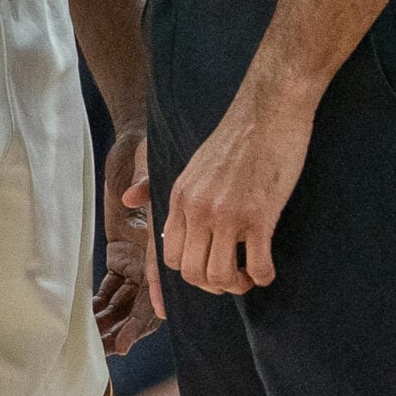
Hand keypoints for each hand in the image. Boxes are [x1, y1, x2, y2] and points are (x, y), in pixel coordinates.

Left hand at [98, 133, 163, 352]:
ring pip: (126, 298)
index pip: (157, 274)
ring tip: (99, 344)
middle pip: (143, 297)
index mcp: (160, 238)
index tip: (148, 324)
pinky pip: (111, 285)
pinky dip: (102, 302)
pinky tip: (90, 321)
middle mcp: (149, 253)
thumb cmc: (146, 153)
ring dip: (114, 319)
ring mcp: (134, 255)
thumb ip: (143, 183)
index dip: (153, 300)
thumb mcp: (148, 166)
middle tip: (117, 347)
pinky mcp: (119, 251)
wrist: (135, 143)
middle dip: (132, 324)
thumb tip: (130, 197)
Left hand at [163, 83, 314, 293]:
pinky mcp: (259, 214)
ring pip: (220, 275)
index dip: (189, 274)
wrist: (267, 110)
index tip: (209, 272)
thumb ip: (161, 185)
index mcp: (180, 197)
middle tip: (232, 277)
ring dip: (237, 285)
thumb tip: (128, 199)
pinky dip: (263, 276)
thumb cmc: (236, 137)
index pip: (169, 256)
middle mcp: (198, 209)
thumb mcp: (191, 164)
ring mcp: (227, 213)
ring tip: (249, 274)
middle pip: (192, 273)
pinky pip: (257, 266)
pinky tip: (267, 268)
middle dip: (213, 286)